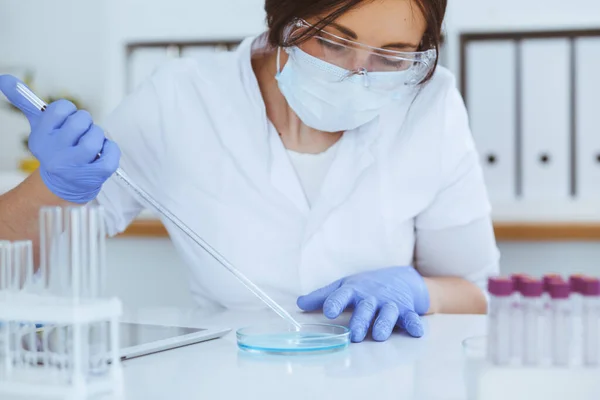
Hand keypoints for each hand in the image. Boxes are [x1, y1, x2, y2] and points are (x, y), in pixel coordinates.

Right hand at [0, 75, 119, 203]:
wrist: (63, 183)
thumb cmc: (55, 147)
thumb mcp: (39, 125)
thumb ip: (24, 101)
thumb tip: (4, 79)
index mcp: (40, 138)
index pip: (61, 108)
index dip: (69, 111)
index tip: (67, 120)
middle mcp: (54, 153)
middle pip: (80, 121)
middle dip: (86, 122)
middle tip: (82, 131)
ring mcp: (74, 166)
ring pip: (95, 137)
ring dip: (98, 135)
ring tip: (91, 143)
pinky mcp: (93, 175)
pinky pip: (111, 153)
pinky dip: (111, 148)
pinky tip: (103, 151)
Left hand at [297, 266, 429, 342]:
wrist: (401, 278)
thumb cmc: (366, 286)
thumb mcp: (344, 286)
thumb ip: (323, 297)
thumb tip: (299, 304)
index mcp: (354, 290)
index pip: (341, 295)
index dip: (334, 302)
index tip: (328, 311)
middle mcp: (371, 296)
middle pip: (365, 308)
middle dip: (360, 320)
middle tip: (354, 334)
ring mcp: (390, 303)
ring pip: (388, 313)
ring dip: (384, 323)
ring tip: (379, 336)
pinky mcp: (406, 310)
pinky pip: (411, 317)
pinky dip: (415, 323)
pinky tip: (417, 331)